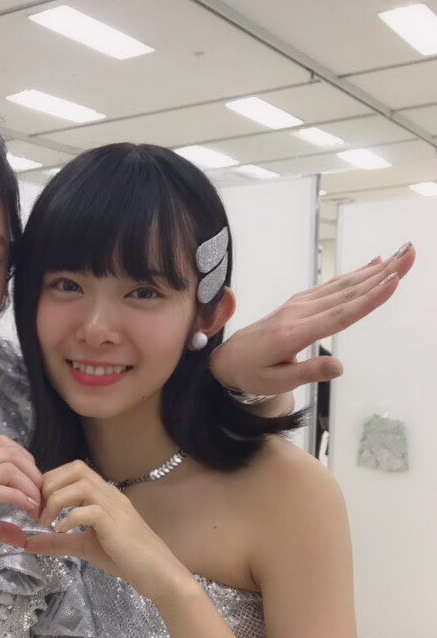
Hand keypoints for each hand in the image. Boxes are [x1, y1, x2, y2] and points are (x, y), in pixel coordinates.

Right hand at [0, 436, 42, 572]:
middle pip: (10, 452)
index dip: (27, 461)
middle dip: (34, 474)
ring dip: (29, 486)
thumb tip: (21, 536)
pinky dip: (17, 498)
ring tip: (36, 507)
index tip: (35, 487)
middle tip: (42, 498)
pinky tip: (25, 511)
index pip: (3, 445)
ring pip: (6, 467)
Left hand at [26, 460, 190, 601]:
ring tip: (47, 522)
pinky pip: (91, 510)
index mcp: (103, 495)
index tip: (36, 505)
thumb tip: (27, 542)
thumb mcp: (83, 547)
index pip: (73, 470)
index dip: (49, 482)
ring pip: (82, 484)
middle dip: (49, 486)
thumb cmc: (125, 558)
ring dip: (56, 500)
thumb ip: (57, 542)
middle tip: (38, 512)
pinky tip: (63, 531)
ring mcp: (116, 509)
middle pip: (76, 468)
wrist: (158, 574)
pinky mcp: (118, 526)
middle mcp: (110, 495)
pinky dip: (71, 518)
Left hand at [210, 244, 414, 394]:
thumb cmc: (252, 374)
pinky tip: (373, 265)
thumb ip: (307, 373)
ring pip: (341, 285)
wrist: (226, 358)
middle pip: (346, 293)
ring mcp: (298, 304)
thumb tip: (339, 367)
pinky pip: (331, 286)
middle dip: (381, 274)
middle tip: (410, 255)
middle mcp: (298, 313)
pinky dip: (354, 274)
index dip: (368, 299)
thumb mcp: (276, 382)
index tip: (393, 281)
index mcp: (294, 334)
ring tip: (401, 255)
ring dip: (373, 270)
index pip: (339, 315)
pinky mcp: (298, 302)